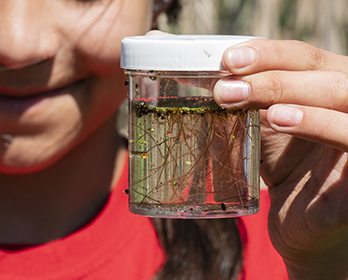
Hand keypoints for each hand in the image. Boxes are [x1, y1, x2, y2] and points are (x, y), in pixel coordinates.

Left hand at [213, 39, 347, 279]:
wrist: (304, 222)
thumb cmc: (289, 171)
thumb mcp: (266, 133)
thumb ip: (249, 107)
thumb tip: (210, 83)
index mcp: (329, 91)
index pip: (305, 58)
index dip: (269, 54)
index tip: (228, 59)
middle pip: (323, 74)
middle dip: (272, 76)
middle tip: (225, 87)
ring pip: (343, 100)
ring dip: (293, 95)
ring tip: (248, 101)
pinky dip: (319, 125)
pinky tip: (280, 121)